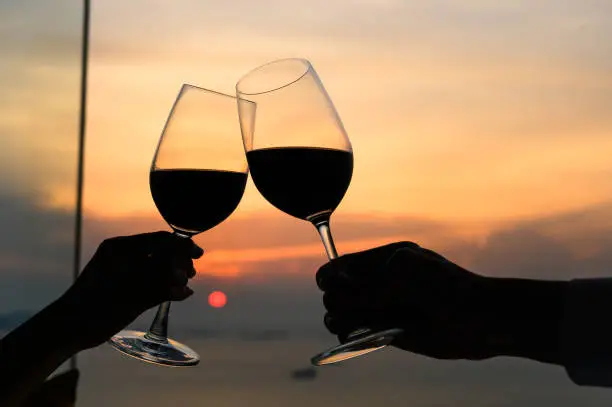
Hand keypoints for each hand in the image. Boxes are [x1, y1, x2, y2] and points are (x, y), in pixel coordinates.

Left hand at [59, 231, 202, 349]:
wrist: (69, 327)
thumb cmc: (95, 305)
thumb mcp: (130, 293)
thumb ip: (159, 286)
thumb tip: (187, 285)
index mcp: (122, 248)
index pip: (159, 240)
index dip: (181, 245)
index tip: (199, 254)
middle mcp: (126, 257)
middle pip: (162, 252)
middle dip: (179, 262)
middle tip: (190, 275)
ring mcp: (128, 272)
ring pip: (160, 268)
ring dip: (175, 276)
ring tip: (183, 287)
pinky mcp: (130, 289)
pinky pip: (155, 283)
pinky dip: (167, 287)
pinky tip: (179, 294)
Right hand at [316, 242, 496, 360]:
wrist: (480, 319)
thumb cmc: (444, 287)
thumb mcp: (401, 275)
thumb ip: (365, 285)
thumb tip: (333, 296)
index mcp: (382, 261)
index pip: (341, 266)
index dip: (330, 276)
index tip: (330, 285)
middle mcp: (379, 285)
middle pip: (336, 292)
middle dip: (337, 300)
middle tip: (355, 306)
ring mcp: (383, 310)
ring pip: (342, 315)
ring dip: (339, 319)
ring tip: (349, 325)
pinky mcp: (389, 334)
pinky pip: (357, 336)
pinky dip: (350, 336)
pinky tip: (354, 336)